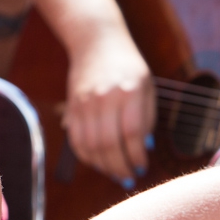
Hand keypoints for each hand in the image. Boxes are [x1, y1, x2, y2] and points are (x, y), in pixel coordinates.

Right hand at [63, 30, 154, 185]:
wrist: (96, 41)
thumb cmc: (128, 66)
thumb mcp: (146, 86)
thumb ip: (147, 117)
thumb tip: (143, 148)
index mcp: (129, 91)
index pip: (132, 134)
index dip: (137, 156)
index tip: (142, 167)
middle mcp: (104, 98)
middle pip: (108, 144)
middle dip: (120, 167)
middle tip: (129, 177)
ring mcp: (85, 103)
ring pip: (90, 146)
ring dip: (103, 166)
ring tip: (115, 172)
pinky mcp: (72, 107)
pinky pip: (76, 140)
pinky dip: (86, 156)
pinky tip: (98, 162)